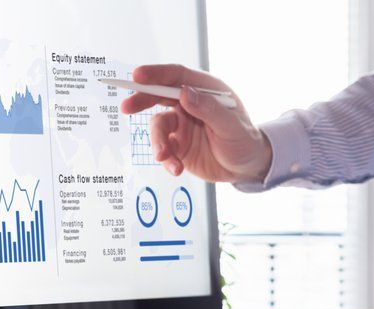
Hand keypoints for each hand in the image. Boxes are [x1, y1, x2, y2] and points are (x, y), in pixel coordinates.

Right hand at [119, 64, 272, 182]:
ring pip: (158, 127)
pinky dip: (166, 159)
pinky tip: (176, 169)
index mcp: (205, 90)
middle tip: (127, 107)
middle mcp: (190, 104)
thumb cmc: (244, 141)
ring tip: (165, 158)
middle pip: (159, 95)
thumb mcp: (232, 126)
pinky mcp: (177, 145)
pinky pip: (163, 149)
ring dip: (158, 143)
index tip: (138, 76)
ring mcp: (181, 124)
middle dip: (141, 100)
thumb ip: (209, 109)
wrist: (246, 168)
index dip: (156, 74)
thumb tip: (185, 93)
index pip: (177, 76)